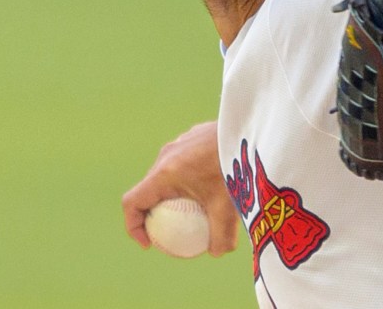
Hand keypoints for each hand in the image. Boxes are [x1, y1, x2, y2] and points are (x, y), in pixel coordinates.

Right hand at [121, 121, 238, 256]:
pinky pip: (183, 163)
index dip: (133, 226)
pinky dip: (190, 179)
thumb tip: (217, 252)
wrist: (250, 129)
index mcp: (164, 174)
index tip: (150, 243)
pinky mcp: (193, 137)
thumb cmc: (234, 166)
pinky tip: (215, 186)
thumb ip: (221, 234)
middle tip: (172, 231)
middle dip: (155, 214)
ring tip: (195, 210)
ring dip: (174, 194)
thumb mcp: (228, 207)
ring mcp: (179, 144)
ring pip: (167, 175)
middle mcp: (166, 156)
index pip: (132, 202)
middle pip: (149, 190)